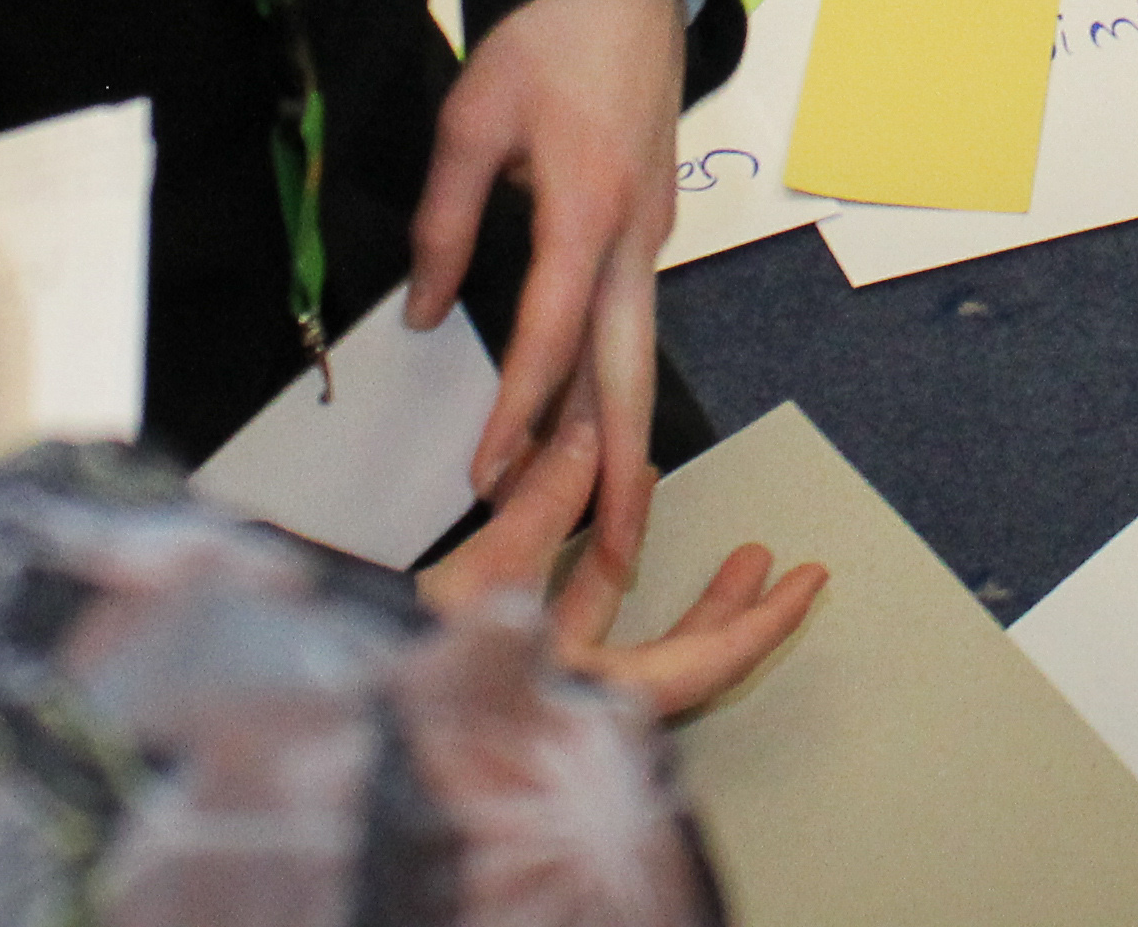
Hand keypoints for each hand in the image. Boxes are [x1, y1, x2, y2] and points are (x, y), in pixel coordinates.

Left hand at [409, 0, 687, 570]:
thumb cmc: (547, 32)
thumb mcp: (471, 114)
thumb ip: (442, 220)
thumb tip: (422, 312)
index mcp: (588, 202)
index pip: (549, 329)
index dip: (518, 409)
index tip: (488, 476)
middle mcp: (634, 234)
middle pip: (629, 372)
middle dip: (620, 471)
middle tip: (614, 555)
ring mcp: (651, 235)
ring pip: (638, 356)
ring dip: (623, 443)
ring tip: (612, 527)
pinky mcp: (649, 229)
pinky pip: (633, 324)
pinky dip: (616, 388)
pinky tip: (592, 435)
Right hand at [420, 410, 824, 719]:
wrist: (330, 702)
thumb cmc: (401, 670)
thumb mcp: (479, 578)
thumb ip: (541, 506)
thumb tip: (591, 434)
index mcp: (585, 698)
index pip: (703, 666)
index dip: (761, 622)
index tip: (807, 580)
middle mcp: (573, 698)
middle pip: (676, 654)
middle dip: (724, 602)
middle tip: (763, 555)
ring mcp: (543, 684)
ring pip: (620, 625)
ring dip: (648, 562)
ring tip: (667, 504)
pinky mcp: (509, 661)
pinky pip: (570, 612)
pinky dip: (588, 562)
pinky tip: (602, 514)